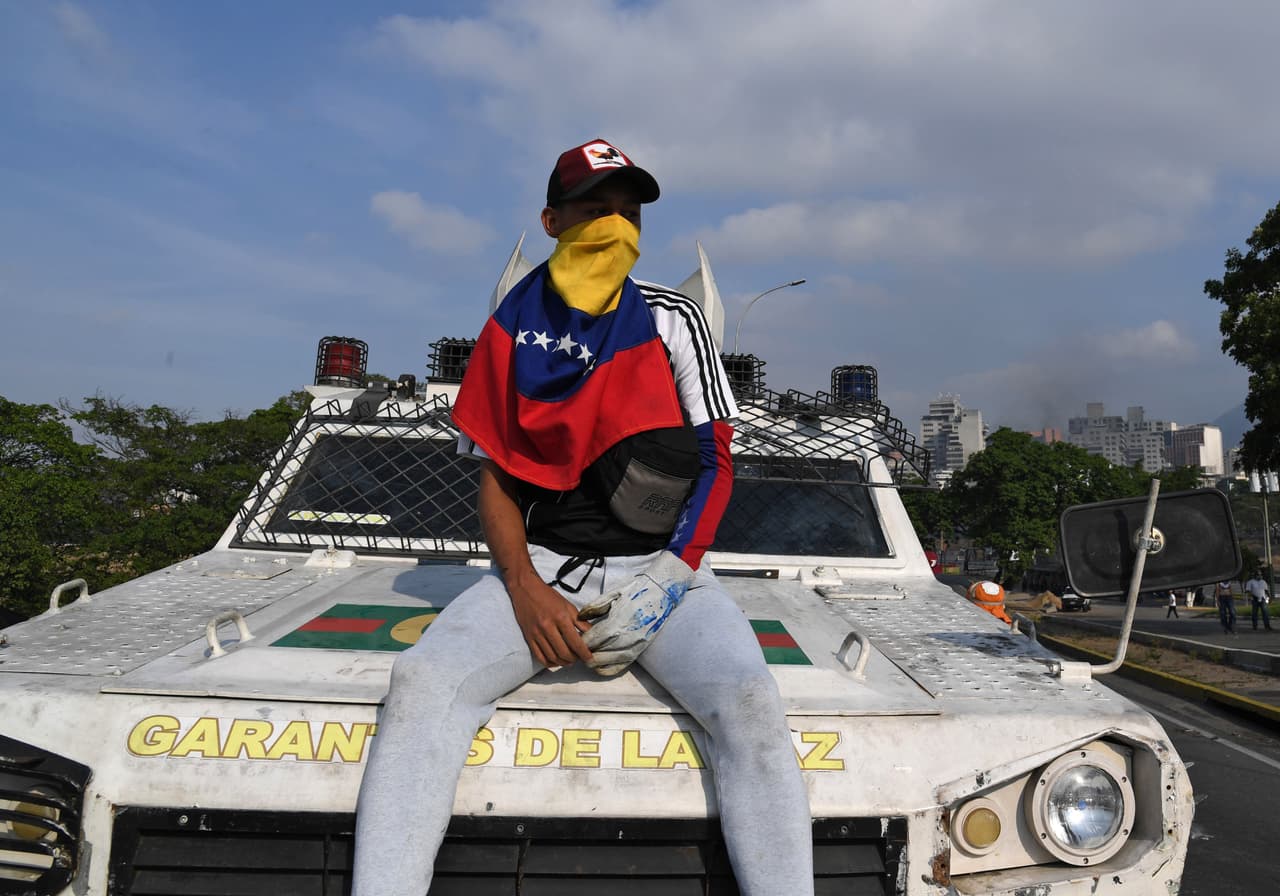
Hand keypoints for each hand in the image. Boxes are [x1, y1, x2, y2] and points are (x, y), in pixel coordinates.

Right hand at [506, 572, 593, 667]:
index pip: (576, 642)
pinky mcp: (529, 637)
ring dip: (563, 663)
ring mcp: (537, 634)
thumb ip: (580, 621)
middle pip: (564, 652)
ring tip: (570, 660)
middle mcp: (548, 627)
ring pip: (552, 657)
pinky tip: (556, 661)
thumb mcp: (568, 606)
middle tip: (580, 658)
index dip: (584, 653)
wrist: (526, 589)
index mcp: (560, 618)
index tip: (590, 658)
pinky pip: (540, 657)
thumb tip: (592, 634)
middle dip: (575, 659)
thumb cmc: (548, 596)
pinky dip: (550, 663)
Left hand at [577, 552, 694, 675]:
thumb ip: (595, 607)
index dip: (580, 642)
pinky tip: (598, 666)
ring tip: (584, 656)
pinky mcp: (639, 650)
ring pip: (608, 661)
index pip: (593, 639)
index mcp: (617, 622)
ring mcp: (634, 646)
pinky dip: (607, 669)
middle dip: (584, 653)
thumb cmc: (637, 590)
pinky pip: (621, 666)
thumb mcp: (614, 594)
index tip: (572, 640)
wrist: (662, 592)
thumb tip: (579, 616)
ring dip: (594, 661)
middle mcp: (625, 638)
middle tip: (575, 649)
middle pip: (598, 653)